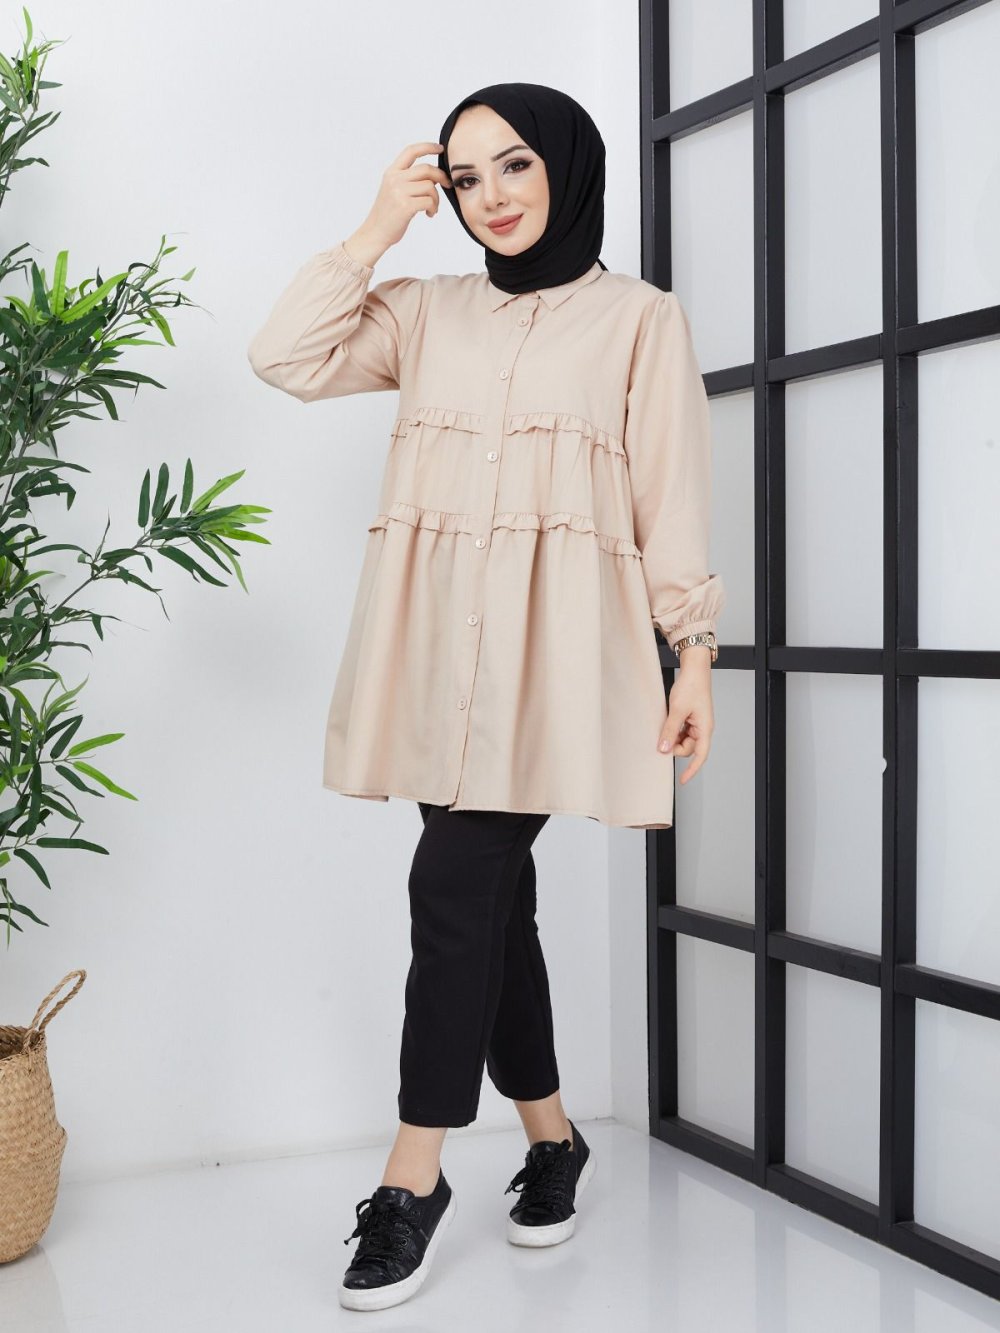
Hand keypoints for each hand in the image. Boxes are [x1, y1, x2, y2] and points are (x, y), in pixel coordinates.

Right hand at [359, 141, 452, 250]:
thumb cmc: (388, 214)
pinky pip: (429, 201)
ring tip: (432, 208)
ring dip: (437, 198)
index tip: (440, 148)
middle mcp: (394, 179)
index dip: (428, 147)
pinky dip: (434, 208)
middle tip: (447, 185)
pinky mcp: (405, 206)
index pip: (411, 151)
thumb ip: (409, 179)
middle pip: (426, 169)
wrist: (376, 232)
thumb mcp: (394, 190)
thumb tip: (435, 176)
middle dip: (441, 176)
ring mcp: (399, 192)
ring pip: (430, 186)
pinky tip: (429, 214)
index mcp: (391, 172)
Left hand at [657, 660, 714, 784]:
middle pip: (688, 749)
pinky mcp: (690, 719)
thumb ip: (670, 731)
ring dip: (673, 738)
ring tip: (664, 726)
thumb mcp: (677, 710)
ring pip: (683, 740)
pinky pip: (681, 732)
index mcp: (705, 728)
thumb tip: (664, 749)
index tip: (682, 780)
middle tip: (661, 739)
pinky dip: (673, 731)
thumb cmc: (691, 687)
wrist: (694, 670)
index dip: (692, 770)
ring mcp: (696, 724)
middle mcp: (702, 728)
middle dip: (675, 747)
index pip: (700, 756)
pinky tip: (666, 724)